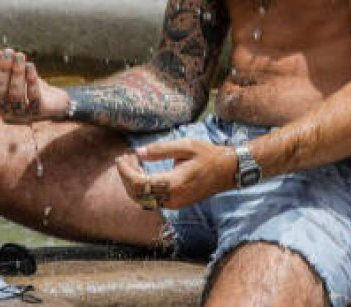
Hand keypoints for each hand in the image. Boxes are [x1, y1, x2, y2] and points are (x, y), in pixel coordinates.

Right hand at [0, 49, 68, 123]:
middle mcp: (5, 114)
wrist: (54, 102)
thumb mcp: (14, 77)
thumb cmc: (29, 86)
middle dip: (3, 69)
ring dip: (17, 73)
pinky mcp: (39, 113)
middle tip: (9, 52)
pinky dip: (31, 79)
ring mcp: (22, 116)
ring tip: (20, 56)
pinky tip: (30, 65)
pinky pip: (33, 96)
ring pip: (16, 94)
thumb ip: (5, 68)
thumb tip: (2, 54)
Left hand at [114, 139, 237, 209]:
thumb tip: (139, 152)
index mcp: (174, 184)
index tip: (121, 158)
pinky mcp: (176, 203)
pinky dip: (141, 187)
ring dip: (132, 182)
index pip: (140, 184)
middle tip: (124, 158)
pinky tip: (142, 171)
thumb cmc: (208, 155)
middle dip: (125, 176)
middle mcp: (173, 198)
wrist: (228, 171)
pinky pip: (151, 200)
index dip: (125, 172)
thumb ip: (161, 150)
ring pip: (143, 199)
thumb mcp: (186, 146)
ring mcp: (175, 204)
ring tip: (131, 162)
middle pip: (137, 194)